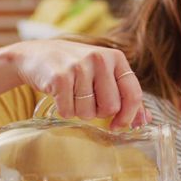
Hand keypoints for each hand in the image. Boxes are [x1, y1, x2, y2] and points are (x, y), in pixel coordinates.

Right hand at [12, 40, 147, 128]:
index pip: (133, 94)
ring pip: (89, 112)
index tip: (118, 125)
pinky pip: (69, 112)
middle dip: (99, 113)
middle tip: (87, 101)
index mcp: (116, 57)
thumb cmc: (75, 67)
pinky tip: (60, 96)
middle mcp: (99, 58)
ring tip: (72, 95)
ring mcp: (79, 66)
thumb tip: (144, 120)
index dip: (129, 116)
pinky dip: (64, 111)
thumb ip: (124, 95)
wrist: (36, 55)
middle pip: (111, 107)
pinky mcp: (60, 77)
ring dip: (79, 111)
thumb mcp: (103, 73)